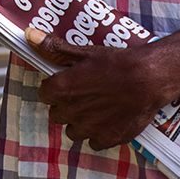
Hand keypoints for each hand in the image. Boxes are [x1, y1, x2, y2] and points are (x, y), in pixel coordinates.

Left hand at [26, 29, 179, 151]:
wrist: (149, 79)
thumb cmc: (117, 63)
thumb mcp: (84, 51)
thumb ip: (54, 48)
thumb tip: (30, 36)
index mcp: (62, 89)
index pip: (44, 93)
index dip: (55, 87)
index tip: (68, 83)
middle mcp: (71, 112)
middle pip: (57, 113)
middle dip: (67, 104)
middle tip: (85, 93)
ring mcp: (88, 129)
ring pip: (73, 130)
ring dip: (81, 121)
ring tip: (97, 107)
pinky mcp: (106, 139)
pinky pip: (93, 141)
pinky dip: (99, 133)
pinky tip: (109, 118)